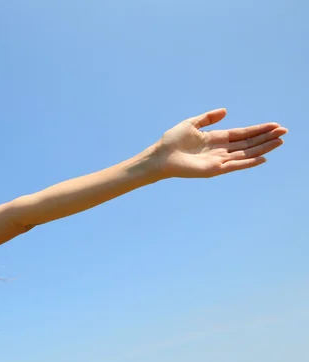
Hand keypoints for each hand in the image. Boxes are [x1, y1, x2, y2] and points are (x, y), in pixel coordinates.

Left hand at [155, 108, 286, 178]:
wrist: (160, 156)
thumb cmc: (171, 141)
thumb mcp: (191, 124)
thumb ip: (208, 118)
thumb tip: (225, 111)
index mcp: (216, 138)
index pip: (242, 133)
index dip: (258, 129)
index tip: (274, 124)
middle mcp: (220, 150)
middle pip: (248, 143)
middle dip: (266, 137)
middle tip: (284, 131)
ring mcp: (219, 160)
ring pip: (246, 154)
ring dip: (263, 148)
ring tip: (279, 141)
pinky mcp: (214, 169)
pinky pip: (235, 165)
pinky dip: (249, 163)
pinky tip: (262, 158)